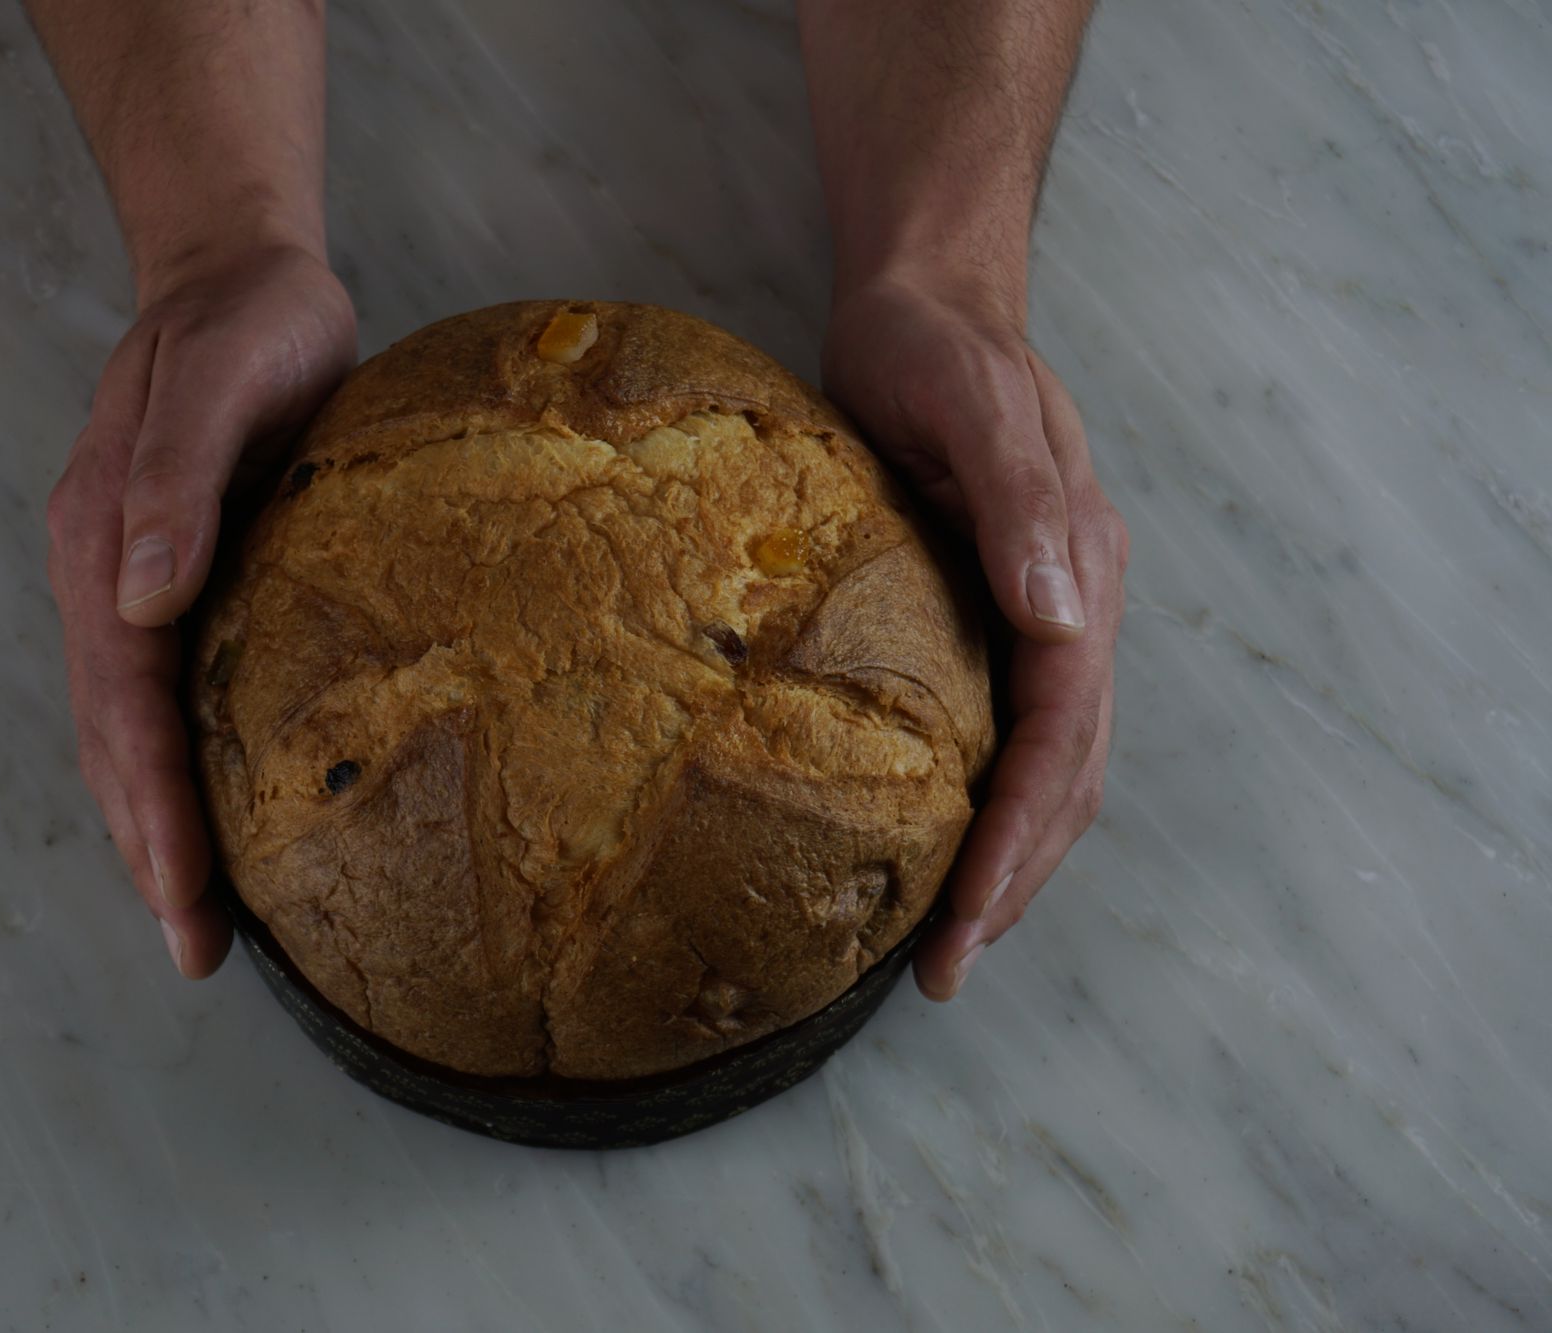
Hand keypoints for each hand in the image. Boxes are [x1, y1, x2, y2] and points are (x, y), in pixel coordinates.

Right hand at [46, 245, 355, 976]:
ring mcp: (133, 588)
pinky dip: (178, 774)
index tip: (184, 890)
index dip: (151, 799)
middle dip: (150, 851)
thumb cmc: (248, 322)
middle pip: (114, 740)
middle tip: (197, 954)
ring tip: (198, 924)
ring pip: (130, 734)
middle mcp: (104, 580)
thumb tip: (138, 597)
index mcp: (102, 542)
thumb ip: (173, 481)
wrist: (239, 276)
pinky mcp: (181, 587)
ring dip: (155, 830)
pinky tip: (218, 823)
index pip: (124, 699)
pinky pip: (167, 699)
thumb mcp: (222, 377)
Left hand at [822, 269, 1128, 1000]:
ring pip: (1048, 765)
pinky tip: (933, 838)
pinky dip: (983, 799)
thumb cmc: (932, 341)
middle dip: (1011, 878)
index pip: (1059, 738)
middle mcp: (1069, 604)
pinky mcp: (989, 607)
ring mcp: (1038, 610)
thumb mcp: (969, 399)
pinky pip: (1006, 728)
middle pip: (1065, 774)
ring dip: (1007, 856)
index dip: (1016, 838)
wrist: (924, 296)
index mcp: (1075, 571)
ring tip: (947, 938)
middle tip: (942, 972)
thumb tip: (1060, 620)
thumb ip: (1022, 502)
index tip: (963, 924)